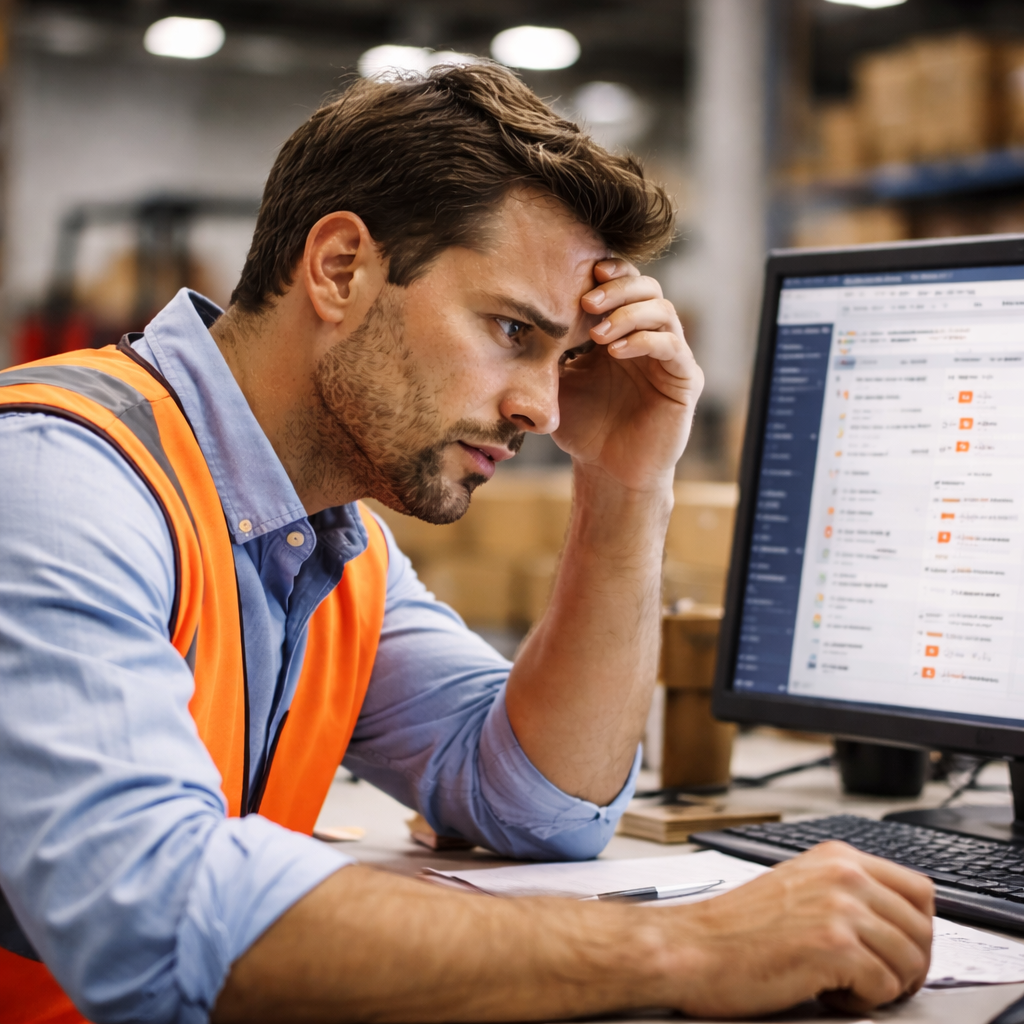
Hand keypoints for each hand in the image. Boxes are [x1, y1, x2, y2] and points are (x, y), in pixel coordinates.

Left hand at [554, 259, 703, 493]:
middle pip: (647, 288)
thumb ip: (552, 348)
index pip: (624, 284)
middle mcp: (650, 337)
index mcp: (622, 331)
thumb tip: (525, 314)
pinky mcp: (685, 380)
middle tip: (587, 303)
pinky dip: (644, 340)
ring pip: (662, 311)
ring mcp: (670, 357)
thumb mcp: (558, 381)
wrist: (607, 471)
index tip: (580, 274)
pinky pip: (673, 346)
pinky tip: (615, 352)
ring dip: (628, 314)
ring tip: (596, 334)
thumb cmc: (584, 428)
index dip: (608, 273)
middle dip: (617, 289)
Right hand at [660, 842, 933, 1018]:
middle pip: (923, 930)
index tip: (896, 951)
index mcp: (836, 857)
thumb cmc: (735, 927)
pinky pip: (884, 988)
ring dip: (883, 986)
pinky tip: (825, 992)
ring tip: (841, 984)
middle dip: (906, 965)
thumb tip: (894, 918)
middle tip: (871, 979)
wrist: (691, 948)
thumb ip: (844, 891)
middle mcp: (843, 875)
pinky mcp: (833, 947)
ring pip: (910, 962)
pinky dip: (860, 1002)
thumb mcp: (798, 887)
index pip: (920, 890)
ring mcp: (840, 909)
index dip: (916, 930)